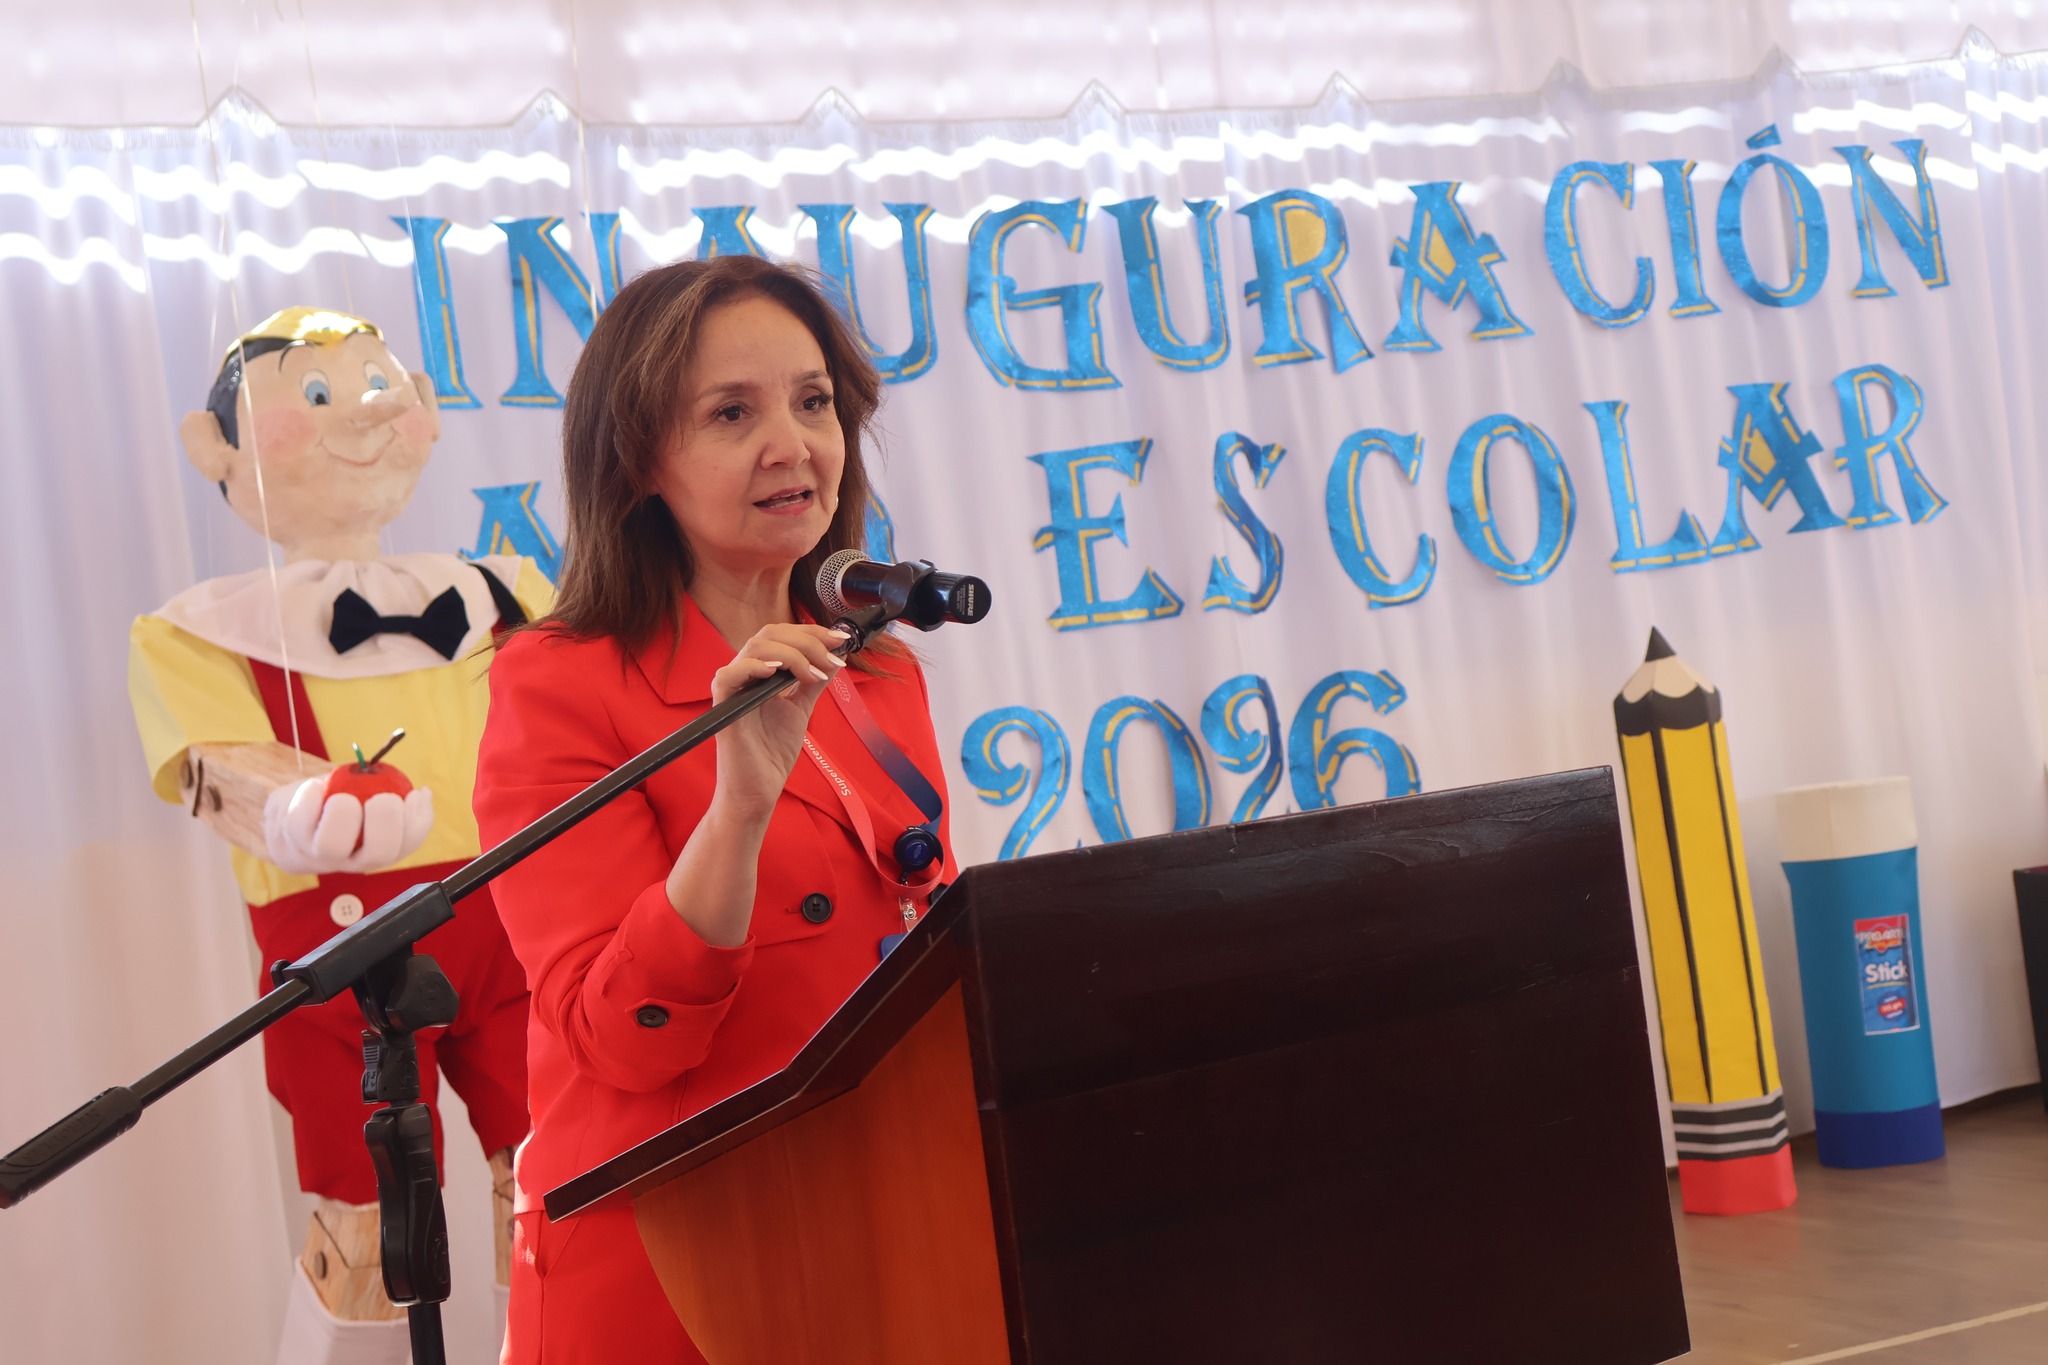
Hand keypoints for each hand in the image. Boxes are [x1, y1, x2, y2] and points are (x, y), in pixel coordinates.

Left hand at [263, 775, 434, 874]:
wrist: (292, 819)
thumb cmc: (338, 806)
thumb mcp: (369, 802)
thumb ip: (392, 797)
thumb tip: (421, 794)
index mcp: (380, 850)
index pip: (408, 844)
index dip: (418, 820)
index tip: (415, 793)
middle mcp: (354, 860)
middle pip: (379, 853)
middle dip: (387, 820)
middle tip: (382, 798)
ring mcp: (322, 854)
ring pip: (334, 845)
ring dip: (343, 813)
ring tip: (343, 797)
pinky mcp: (293, 840)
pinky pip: (301, 820)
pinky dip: (310, 797)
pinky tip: (315, 788)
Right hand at [706, 622, 849, 824]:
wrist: (758, 790)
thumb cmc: (772, 752)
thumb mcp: (801, 708)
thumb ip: (813, 682)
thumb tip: (835, 658)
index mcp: (760, 672)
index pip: (782, 635)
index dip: (811, 633)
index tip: (841, 640)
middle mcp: (744, 674)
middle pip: (770, 634)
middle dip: (807, 640)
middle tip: (832, 657)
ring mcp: (732, 688)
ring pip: (755, 647)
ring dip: (792, 654)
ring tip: (813, 674)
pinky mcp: (723, 707)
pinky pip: (728, 675)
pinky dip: (753, 667)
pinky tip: (776, 672)